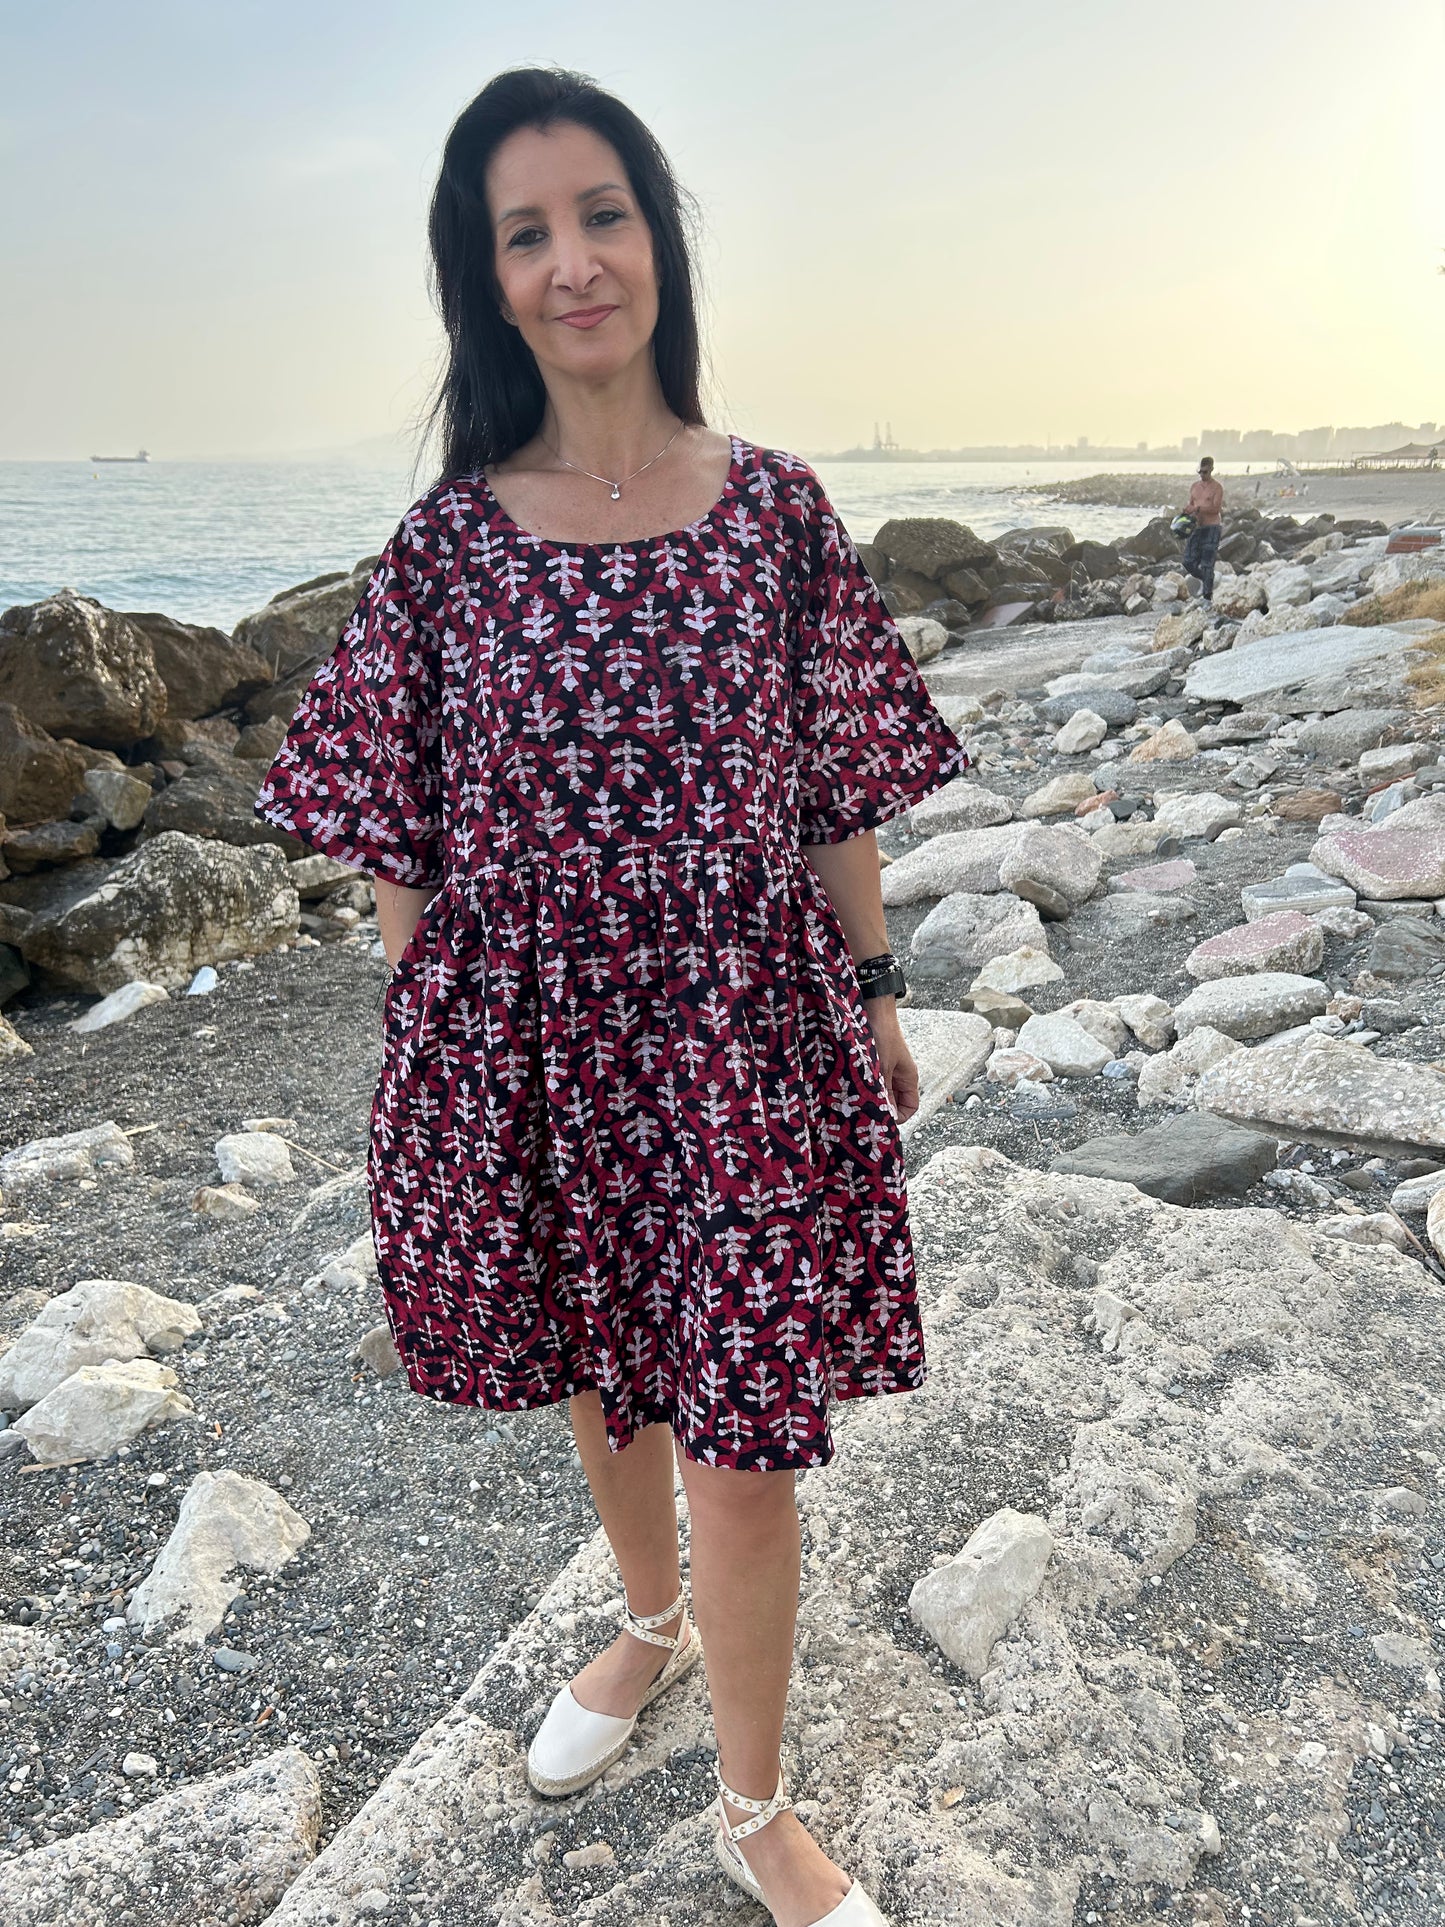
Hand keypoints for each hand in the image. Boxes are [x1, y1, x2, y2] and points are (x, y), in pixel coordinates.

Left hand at [863, 998, 919, 1121]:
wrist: (872, 1008)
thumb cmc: (882, 1034)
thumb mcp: (882, 1068)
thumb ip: (884, 1093)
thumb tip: (884, 1116)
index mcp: (908, 1078)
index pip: (910, 1108)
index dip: (898, 1117)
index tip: (881, 1119)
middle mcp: (898, 1076)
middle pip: (894, 1102)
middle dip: (881, 1108)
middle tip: (863, 1113)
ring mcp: (885, 1070)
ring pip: (880, 1092)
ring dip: (870, 1097)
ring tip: (855, 1100)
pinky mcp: (873, 1064)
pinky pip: (870, 1082)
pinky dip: (862, 1087)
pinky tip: (850, 1087)